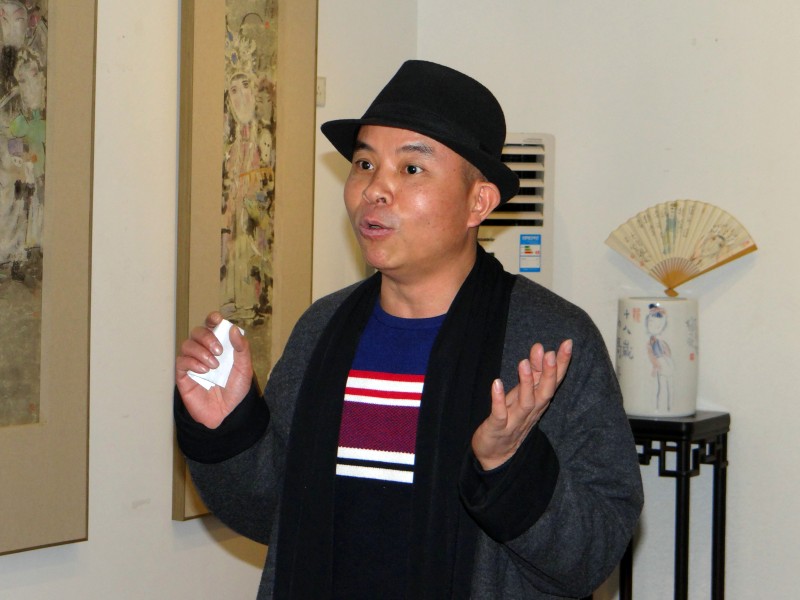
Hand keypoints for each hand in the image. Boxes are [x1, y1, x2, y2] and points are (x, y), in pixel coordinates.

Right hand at [175, 311, 253, 428]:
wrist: (227, 413)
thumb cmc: (236, 391)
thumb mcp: (244, 369)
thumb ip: (241, 349)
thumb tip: (233, 329)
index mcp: (219, 346)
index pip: (211, 326)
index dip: (212, 319)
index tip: (216, 319)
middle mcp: (204, 351)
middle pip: (197, 332)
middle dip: (207, 337)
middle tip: (219, 351)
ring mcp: (192, 363)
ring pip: (187, 344)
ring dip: (201, 352)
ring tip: (214, 366)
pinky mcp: (183, 375)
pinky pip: (181, 361)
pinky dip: (192, 362)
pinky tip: (204, 371)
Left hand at [471, 340, 571, 470]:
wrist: (496, 455)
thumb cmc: (511, 419)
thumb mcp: (523, 394)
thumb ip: (533, 373)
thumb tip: (542, 349)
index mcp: (538, 402)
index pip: (554, 381)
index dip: (561, 363)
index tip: (567, 343)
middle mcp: (531, 412)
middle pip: (545, 392)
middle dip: (549, 373)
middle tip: (550, 353)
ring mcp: (514, 421)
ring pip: (526, 403)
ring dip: (526, 383)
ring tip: (524, 363)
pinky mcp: (497, 428)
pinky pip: (499, 414)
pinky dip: (498, 400)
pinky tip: (496, 384)